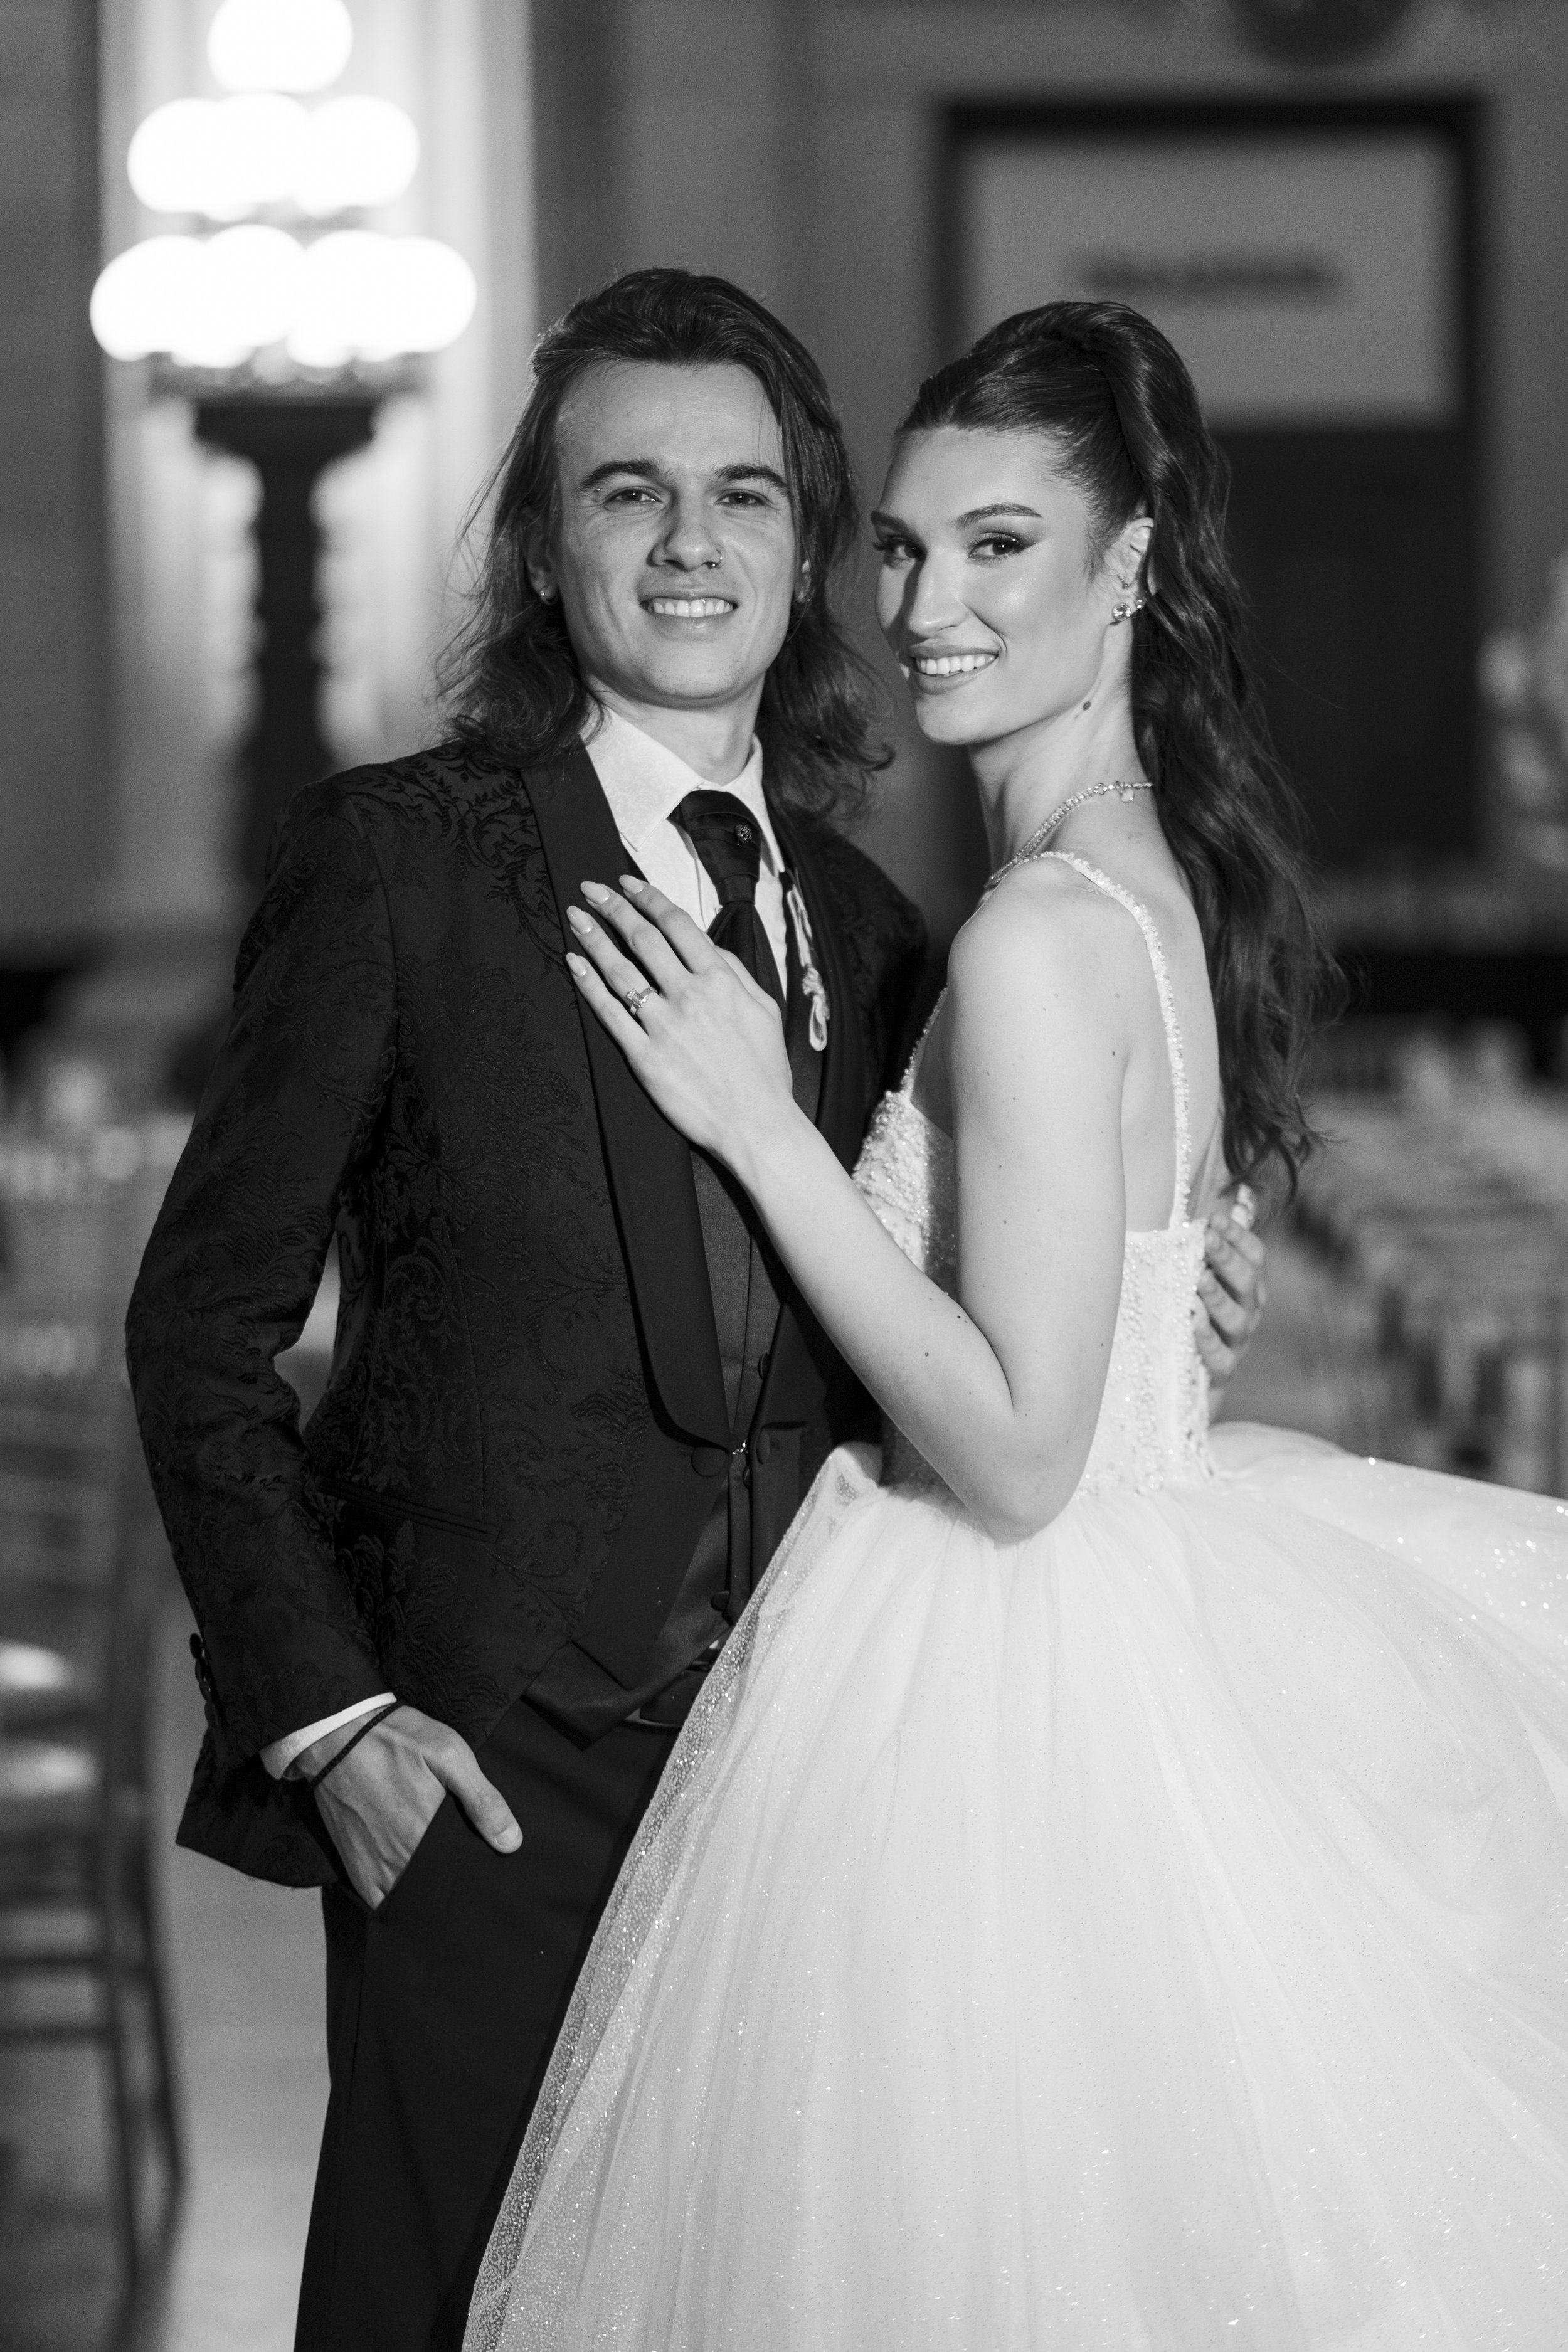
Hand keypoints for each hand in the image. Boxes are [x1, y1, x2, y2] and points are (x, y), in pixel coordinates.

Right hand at [303, 1704, 521, 1909]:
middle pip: (434, 1892)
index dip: (475, 1880)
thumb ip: (482, 1799)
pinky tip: (410, 1890)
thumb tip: (511, 1843)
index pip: (460, 1877)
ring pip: (407, 1899)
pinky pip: (376, 1899)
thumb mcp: (449, 1754)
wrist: (337, 1733)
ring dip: (424, 1898)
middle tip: (468, 1881)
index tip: (488, 1878)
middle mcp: (399, 1860)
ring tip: (443, 1888)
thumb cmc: (397, 1739)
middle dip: (453, 1891)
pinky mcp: (354, 1864)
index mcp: (426, 1836)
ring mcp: (373, 1866)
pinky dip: (393, 1899)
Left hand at [564, 876, 798, 1170]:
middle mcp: (690, 996)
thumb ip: (736, 973)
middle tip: (590, 889)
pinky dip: (589, 985)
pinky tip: (574, 963)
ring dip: (594, 938)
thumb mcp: (766, 1010)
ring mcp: (664, 1026)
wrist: (756, 1124)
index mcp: (721, 981)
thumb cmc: (765, 1072)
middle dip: (613, 908)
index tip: (628, 884)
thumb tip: (709, 947)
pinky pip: (609, 1014)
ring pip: (620, 970)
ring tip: (576, 916)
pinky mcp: (644, 1057)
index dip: (649, 899)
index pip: (678, 926)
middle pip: (643, 939)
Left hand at [1195, 1186, 1267, 1390]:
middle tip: (1207, 1236)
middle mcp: (1249, 1312)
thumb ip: (1214, 1239)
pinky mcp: (1222, 1372)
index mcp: (1249, 1286)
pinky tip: (1192, 1321)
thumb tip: (1237, 1187)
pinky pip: (1221, 1358)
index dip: (1238, 1236)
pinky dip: (1207, 1340)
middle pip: (1247, 1282)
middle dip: (1228, 1257)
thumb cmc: (1194, 1314)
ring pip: (1236, 1318)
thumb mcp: (1200, 1275)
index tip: (1215, 1216)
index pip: (1255, 1256)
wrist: (1188, 1379)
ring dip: (1218, 1296)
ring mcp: (1238, 1343)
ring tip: (1200, 1278)